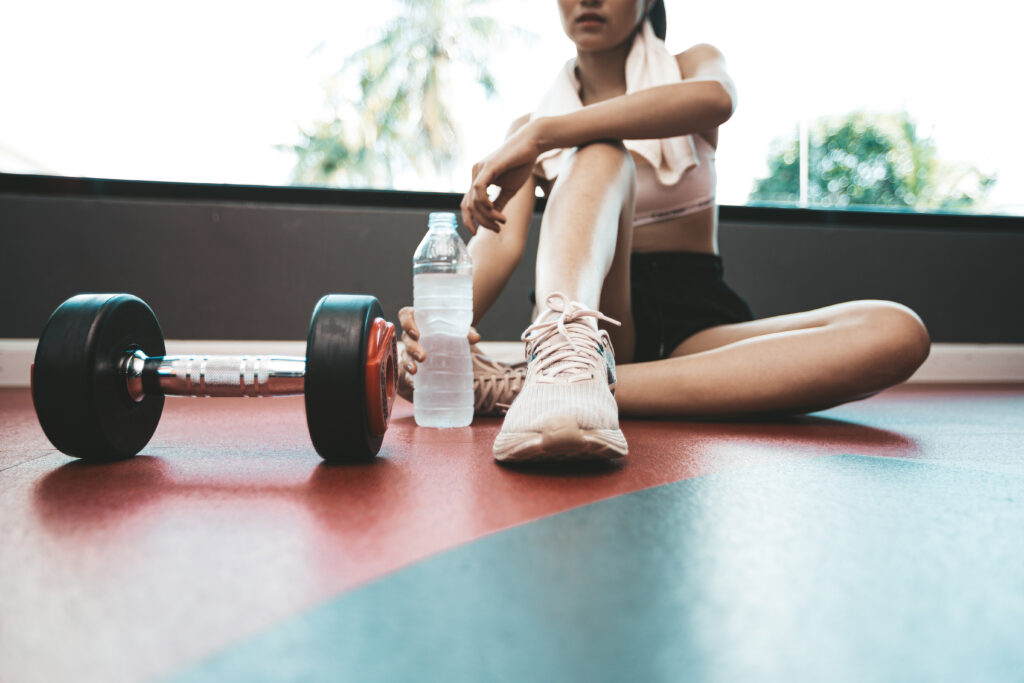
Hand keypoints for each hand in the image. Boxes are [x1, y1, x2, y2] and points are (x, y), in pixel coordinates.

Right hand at [397, 306, 481, 401]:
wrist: (450, 339)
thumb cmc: (449, 328)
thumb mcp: (457, 328)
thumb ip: (465, 331)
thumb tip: (476, 337)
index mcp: (417, 318)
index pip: (405, 316)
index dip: (407, 323)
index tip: (416, 333)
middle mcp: (411, 333)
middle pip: (406, 338)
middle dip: (412, 348)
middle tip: (422, 356)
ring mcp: (410, 348)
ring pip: (405, 355)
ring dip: (408, 363)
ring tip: (415, 371)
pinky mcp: (412, 362)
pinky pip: (407, 369)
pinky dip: (410, 377)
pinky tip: (414, 383)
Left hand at [461, 120, 542, 234]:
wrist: (531, 144)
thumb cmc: (521, 164)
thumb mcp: (509, 189)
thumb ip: (499, 203)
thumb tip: (493, 219)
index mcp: (478, 180)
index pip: (467, 205)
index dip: (471, 221)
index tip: (480, 233)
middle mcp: (475, 174)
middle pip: (468, 206)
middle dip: (481, 222)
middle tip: (497, 229)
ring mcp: (479, 170)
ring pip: (474, 201)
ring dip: (487, 216)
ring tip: (502, 221)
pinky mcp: (487, 167)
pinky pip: (478, 189)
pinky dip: (485, 204)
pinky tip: (495, 211)